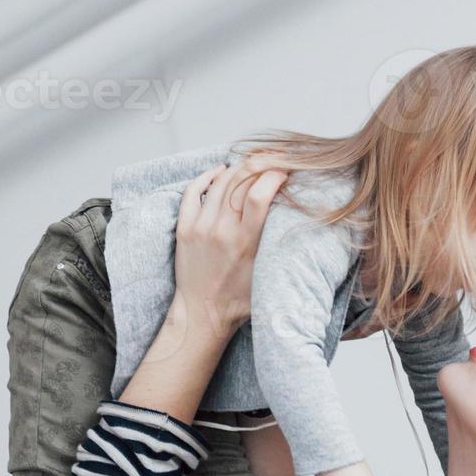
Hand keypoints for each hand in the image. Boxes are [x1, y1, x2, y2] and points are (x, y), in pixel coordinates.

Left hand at [170, 162, 286, 338]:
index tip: (284, 172)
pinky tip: (220, 171)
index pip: (259, 194)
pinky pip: (193, 191)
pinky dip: (208, 176)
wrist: (201, 314)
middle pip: (240, 181)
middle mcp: (220, 231)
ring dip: (237, 168)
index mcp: (244, 243)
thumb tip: (291, 216)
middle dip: (260, 165)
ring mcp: (199, 227)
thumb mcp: (267, 274)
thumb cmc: (237, 300)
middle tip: (272, 161)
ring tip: (251, 164)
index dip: (274, 175)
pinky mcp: (184, 228)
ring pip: (219, 182)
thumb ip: (274, 244)